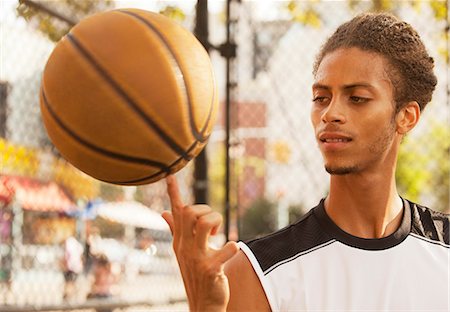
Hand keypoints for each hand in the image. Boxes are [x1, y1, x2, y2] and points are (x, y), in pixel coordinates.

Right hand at [162, 175, 238, 311]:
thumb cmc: (196, 274)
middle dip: (207, 211)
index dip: (174, 193)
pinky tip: (232, 249)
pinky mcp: (210, 269)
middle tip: (213, 226)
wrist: (203, 304)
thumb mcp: (184, 252)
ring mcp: (196, 258)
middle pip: (191, 212)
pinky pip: (226, 249)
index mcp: (179, 241)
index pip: (176, 212)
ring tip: (219, 236)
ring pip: (205, 223)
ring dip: (218, 223)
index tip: (170, 175)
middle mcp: (185, 247)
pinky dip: (232, 246)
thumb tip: (164, 213)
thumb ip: (176, 231)